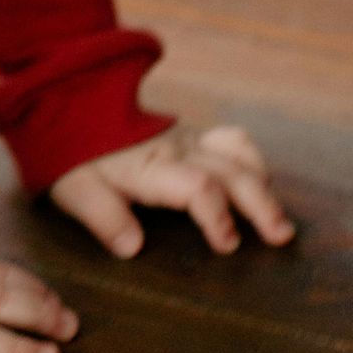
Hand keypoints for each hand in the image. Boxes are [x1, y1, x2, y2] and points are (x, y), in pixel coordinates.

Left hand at [50, 123, 295, 259]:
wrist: (72, 105)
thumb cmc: (74, 154)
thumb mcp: (75, 189)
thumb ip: (103, 216)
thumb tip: (132, 247)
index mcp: (150, 166)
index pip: (197, 186)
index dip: (217, 216)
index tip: (228, 244)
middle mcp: (178, 149)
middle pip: (232, 172)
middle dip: (260, 205)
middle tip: (281, 236)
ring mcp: (188, 139)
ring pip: (238, 154)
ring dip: (263, 186)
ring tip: (279, 220)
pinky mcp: (192, 136)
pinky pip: (232, 141)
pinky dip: (252, 163)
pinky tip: (260, 186)